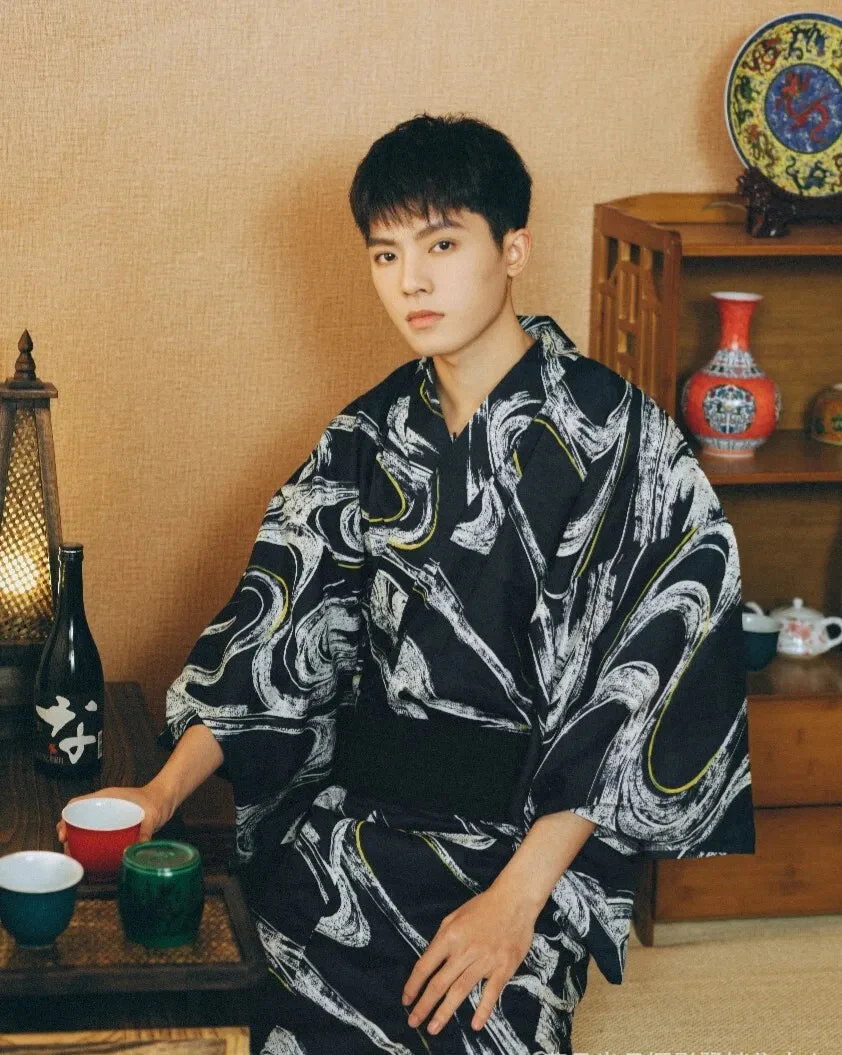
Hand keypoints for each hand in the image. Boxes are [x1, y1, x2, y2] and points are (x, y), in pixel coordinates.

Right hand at [56, 786, 164, 845]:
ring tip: (74, 855)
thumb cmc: (156, 800)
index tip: (64, 833)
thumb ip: (146, 831)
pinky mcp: (113, 825)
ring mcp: (107, 816)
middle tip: (67, 849)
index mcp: (107, 797)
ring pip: (84, 827)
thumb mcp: (152, 815)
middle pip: (76, 818)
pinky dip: (90, 844)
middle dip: (68, 833)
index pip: (77, 804)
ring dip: (77, 840)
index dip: (66, 818)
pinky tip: (90, 857)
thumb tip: (134, 849)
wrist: (166, 798)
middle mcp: (103, 806)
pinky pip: (96, 833)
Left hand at [401, 884, 536, 1035]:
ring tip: (433, 1029)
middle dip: (424, 1005)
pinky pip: (490, 993)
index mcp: (449, 936)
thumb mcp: (454, 916)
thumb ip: (442, 938)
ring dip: (444, 1012)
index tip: (406, 999)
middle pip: (439, 983)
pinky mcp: (503, 968)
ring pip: (460, 991)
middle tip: (413, 1022)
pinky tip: (474, 1025)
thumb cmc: (483, 907)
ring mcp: (484, 961)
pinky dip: (482, 1010)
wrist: (514, 901)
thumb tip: (431, 961)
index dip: (413, 985)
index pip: (425, 966)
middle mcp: (464, 951)